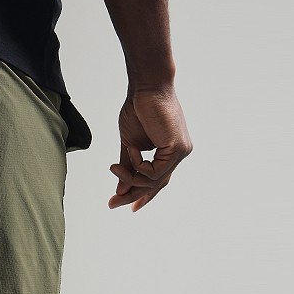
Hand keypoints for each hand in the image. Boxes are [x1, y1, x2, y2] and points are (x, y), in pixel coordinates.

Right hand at [109, 87, 191, 211]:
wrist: (146, 88)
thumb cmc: (139, 108)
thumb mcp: (129, 144)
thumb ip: (128, 167)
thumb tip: (120, 190)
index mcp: (169, 152)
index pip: (157, 181)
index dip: (142, 196)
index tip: (125, 205)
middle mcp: (178, 154)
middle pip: (156, 185)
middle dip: (133, 195)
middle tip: (112, 204)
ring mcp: (181, 152)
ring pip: (154, 181)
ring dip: (131, 178)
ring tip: (115, 168)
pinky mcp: (178, 148)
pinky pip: (154, 172)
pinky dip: (138, 165)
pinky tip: (131, 150)